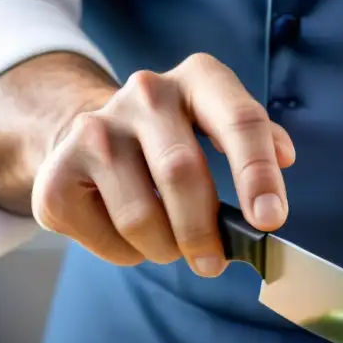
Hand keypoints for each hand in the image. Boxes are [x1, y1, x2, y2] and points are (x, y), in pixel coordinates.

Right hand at [32, 53, 294, 274]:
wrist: (86, 136)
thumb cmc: (172, 141)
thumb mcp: (217, 125)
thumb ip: (256, 142)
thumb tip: (285, 155)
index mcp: (198, 78)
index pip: (238, 120)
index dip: (257, 174)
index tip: (270, 221)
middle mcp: (144, 93)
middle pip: (181, 173)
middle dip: (203, 232)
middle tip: (214, 263)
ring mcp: (93, 130)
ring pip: (141, 217)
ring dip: (165, 248)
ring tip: (169, 245)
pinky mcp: (57, 176)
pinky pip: (108, 239)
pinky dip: (128, 253)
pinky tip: (129, 235)